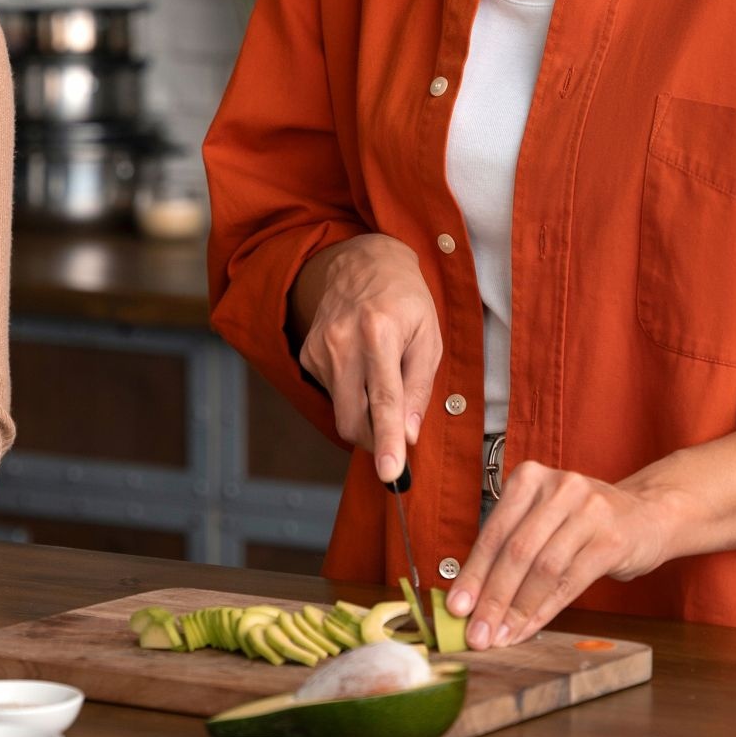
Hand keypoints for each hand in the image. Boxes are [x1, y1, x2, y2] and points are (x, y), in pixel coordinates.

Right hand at [297, 234, 441, 480]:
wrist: (363, 262)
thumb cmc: (405, 300)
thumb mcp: (429, 338)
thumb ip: (419, 388)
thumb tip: (410, 434)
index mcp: (378, 332)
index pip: (384, 401)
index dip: (389, 442)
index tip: (390, 474)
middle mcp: (342, 340)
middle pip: (352, 417)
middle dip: (375, 439)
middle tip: (396, 440)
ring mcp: (319, 347)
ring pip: (340, 410)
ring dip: (364, 413)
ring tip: (381, 377)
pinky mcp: (307, 353)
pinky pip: (331, 392)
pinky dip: (349, 391)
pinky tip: (360, 365)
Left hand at [447, 462, 673, 647]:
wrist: (647, 515)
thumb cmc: (583, 521)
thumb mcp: (544, 516)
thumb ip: (510, 544)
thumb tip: (470, 592)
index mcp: (529, 477)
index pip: (494, 532)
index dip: (473, 573)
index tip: (455, 607)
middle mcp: (557, 488)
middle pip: (515, 551)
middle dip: (492, 597)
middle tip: (476, 631)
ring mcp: (588, 511)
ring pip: (542, 569)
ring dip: (517, 610)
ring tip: (500, 636)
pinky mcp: (611, 540)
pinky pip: (570, 582)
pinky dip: (545, 610)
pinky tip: (528, 628)